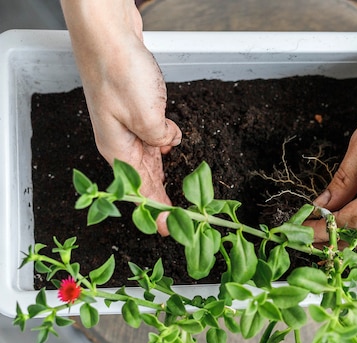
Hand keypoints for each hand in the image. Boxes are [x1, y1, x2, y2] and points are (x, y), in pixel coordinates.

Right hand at [61, 2, 180, 234]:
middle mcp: (123, 143)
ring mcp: (130, 127)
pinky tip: (173, 139)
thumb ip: (158, 138)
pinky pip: (156, 135)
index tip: (172, 231)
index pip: (140, 192)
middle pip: (146, 180)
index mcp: (118, 150)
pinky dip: (167, 140)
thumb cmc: (118, 71)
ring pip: (152, 159)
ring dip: (167, 173)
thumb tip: (167, 143)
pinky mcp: (140, 111)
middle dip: (164, 201)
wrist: (109, 35)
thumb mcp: (145, 114)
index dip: (157, 213)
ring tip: (183, 195)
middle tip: (184, 220)